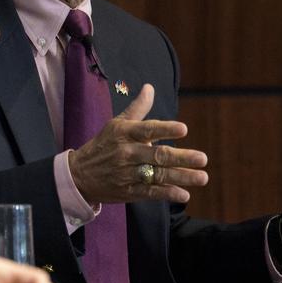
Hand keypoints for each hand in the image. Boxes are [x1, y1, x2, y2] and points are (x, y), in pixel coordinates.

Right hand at [66, 84, 208, 204]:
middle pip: (157, 156)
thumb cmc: (103, 145)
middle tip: (203, 158)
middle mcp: (126, 153)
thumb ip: (138, 108)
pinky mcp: (127, 192)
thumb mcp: (116, 124)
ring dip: (181, 177)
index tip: (184, 129)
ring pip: (157, 176)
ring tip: (202, 178)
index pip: (147, 130)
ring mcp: (127, 174)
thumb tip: (150, 87)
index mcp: (125, 134)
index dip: (165, 129)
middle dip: (181, 158)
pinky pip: (149, 193)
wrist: (78, 175)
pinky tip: (184, 194)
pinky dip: (166, 194)